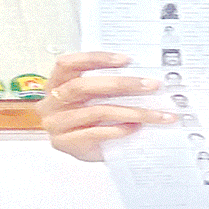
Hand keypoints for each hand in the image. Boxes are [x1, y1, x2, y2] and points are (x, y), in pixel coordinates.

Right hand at [37, 52, 174, 161]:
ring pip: (96, 111)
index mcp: (56, 83)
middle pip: (83, 86)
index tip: (126, 59)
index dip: (96, 59)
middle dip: (122, 84)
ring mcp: (56, 124)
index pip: (69, 63)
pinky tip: (137, 127)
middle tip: (151, 85)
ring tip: (156, 114)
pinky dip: (119, 129)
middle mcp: (53, 102)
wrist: (87, 149)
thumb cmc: (91, 118)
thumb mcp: (96, 97)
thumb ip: (109, 85)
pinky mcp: (65, 143)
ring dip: (131, 112)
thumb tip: (143, 75)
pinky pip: (95, 133)